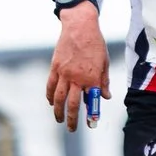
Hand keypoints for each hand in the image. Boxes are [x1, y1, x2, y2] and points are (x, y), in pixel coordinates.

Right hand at [45, 3, 108, 131]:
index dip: (91, 114)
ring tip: (59, 119)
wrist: (80, 26)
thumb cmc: (96, 44)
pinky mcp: (55, 67)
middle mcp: (77, 78)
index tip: (91, 124)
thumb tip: (106, 97)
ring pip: (59, 98)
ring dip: (58, 111)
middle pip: (72, 104)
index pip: (91, 102)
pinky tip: (51, 102)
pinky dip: (50, 96)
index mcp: (92, 78)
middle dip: (72, 119)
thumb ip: (104, 81)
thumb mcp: (105, 63)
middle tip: (72, 129)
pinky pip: (51, 85)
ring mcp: (64, 73)